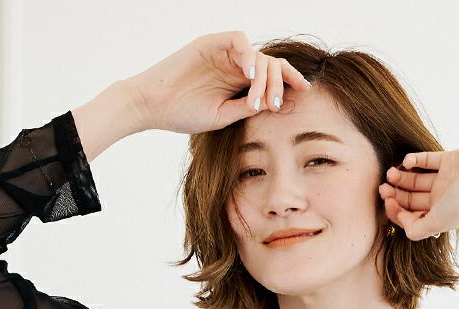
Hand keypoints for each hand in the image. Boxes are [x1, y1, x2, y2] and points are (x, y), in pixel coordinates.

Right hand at [124, 30, 311, 134]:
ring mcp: (223, 53)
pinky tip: (250, 76)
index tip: (305, 92)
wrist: (153, 106)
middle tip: (278, 105)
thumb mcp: (223, 116)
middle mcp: (234, 65)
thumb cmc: (183, 114)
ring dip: (265, 76)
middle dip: (281, 82)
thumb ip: (247, 107)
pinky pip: (238, 40)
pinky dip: (249, 55)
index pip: (272, 76)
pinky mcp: (210, 43)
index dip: (290, 80)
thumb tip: (273, 104)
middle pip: (270, 64)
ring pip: (258, 54)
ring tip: (261, 98)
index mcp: (239, 82)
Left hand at [378, 142, 458, 240]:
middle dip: (395, 193)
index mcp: (438, 216)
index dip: (395, 210)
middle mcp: (441, 199)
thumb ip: (416, 230)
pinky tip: (407, 160)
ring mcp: (445, 180)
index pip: (410, 216)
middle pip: (411, 198)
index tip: (387, 201)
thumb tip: (401, 224)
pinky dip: (415, 159)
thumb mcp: (437, 222)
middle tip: (383, 186)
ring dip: (401, 177)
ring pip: (416, 179)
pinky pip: (427, 160)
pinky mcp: (449, 161)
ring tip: (391, 172)